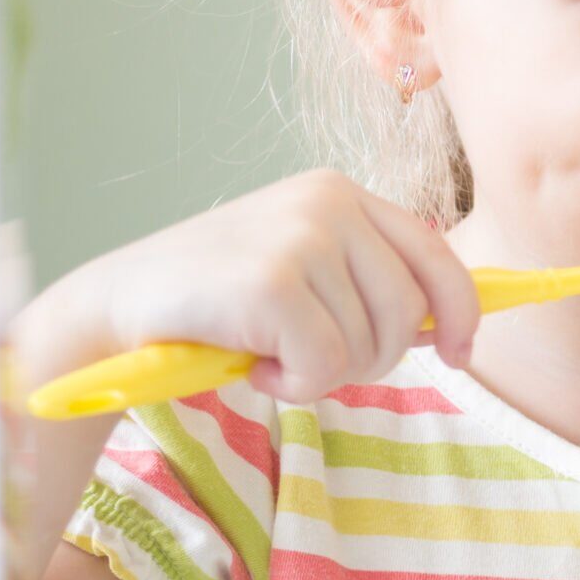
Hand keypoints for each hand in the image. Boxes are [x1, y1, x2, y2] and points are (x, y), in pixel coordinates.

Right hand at [33, 169, 482, 402]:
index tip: (463, 355)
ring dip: (325, 373)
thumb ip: (370, 285)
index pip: (438, 255)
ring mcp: (301, 237)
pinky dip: (296, 385)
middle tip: (312, 361)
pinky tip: (255, 365)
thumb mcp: (306, 273)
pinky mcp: (272, 282)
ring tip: (271, 353)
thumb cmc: (218, 302)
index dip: (463, 312)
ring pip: (370, 344)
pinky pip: (327, 365)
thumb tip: (450, 328)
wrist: (116, 307)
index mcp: (343, 194)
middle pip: (410, 312)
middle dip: (373, 358)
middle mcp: (329, 203)